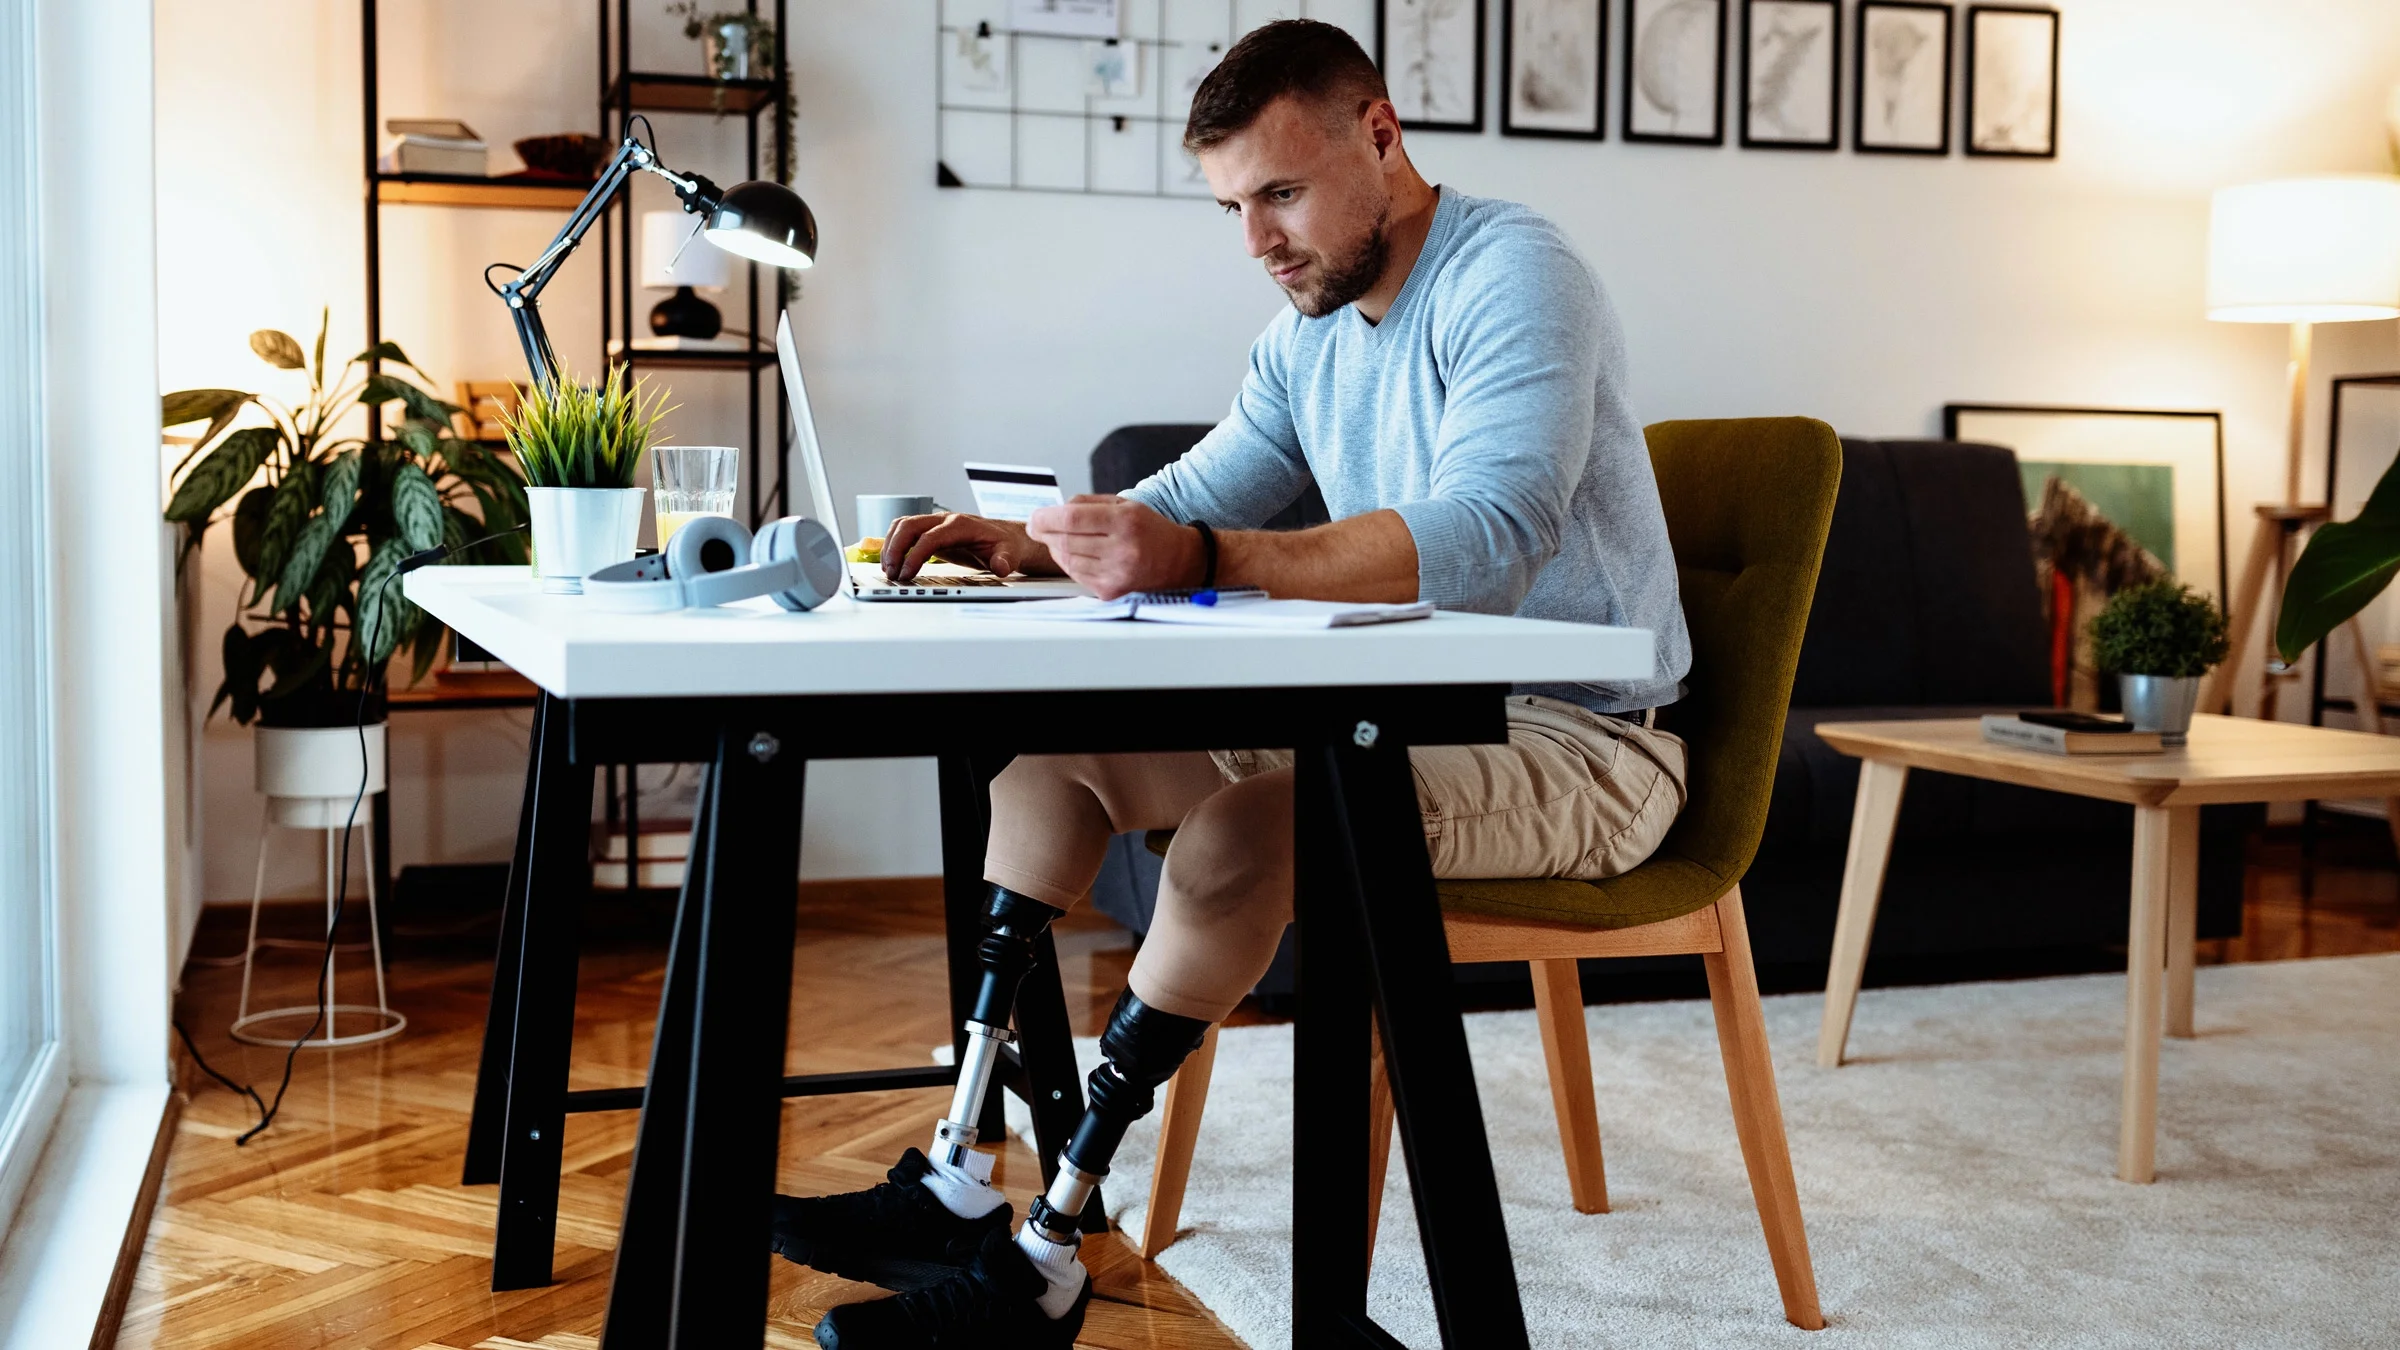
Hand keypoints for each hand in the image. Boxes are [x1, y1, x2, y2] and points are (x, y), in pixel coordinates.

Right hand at [881, 512, 1053, 580]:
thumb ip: (1005, 560)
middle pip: (909, 526)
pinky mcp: (931, 532)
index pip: (929, 537)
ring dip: (891, 546)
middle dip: (895, 548)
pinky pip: (906, 532)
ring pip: (903, 526)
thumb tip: (1000, 567)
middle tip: (891, 573)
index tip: (906, 574)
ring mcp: (936, 524)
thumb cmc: (1006, 545)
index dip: (915, 555)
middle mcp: (945, 520)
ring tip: (889, 570)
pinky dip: (895, 544)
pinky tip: (893, 562)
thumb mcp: (1010, 554)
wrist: (1008, 538)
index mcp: (960, 525)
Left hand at [1025, 496, 1203, 598]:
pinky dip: (1069, 564)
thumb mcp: (1125, 505)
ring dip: (1056, 549)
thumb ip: (1087, 503)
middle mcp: (1122, 549)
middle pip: (1065, 540)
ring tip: (1060, 539)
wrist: (1180, 562)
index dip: (1045, 518)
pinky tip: (1075, 554)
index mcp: (1125, 521)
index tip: (1035, 518)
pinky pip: (1077, 576)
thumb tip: (1051, 511)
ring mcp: (1116, 574)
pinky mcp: (1111, 592)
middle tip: (1037, 527)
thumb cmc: (1150, 530)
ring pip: (1067, 560)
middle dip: (1044, 533)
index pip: (1071, 519)